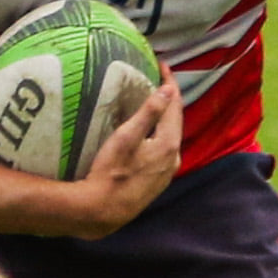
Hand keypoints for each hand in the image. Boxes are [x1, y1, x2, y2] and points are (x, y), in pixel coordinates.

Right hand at [68, 81, 182, 238]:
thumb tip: (168, 90)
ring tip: (154, 104)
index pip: (175, 106)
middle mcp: (174, 159)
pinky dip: (159, 136)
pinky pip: (163, 152)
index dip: (170, 83)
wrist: (103, 212)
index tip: (162, 65)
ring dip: (164, 119)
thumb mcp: (126, 138)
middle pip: (175, 121)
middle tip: (157, 80)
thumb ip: (149, 112)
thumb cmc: (110, 173)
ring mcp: (166, 173)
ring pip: (169, 138)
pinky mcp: (157, 183)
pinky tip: (149, 135)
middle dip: (168, 100)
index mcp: (169, 144)